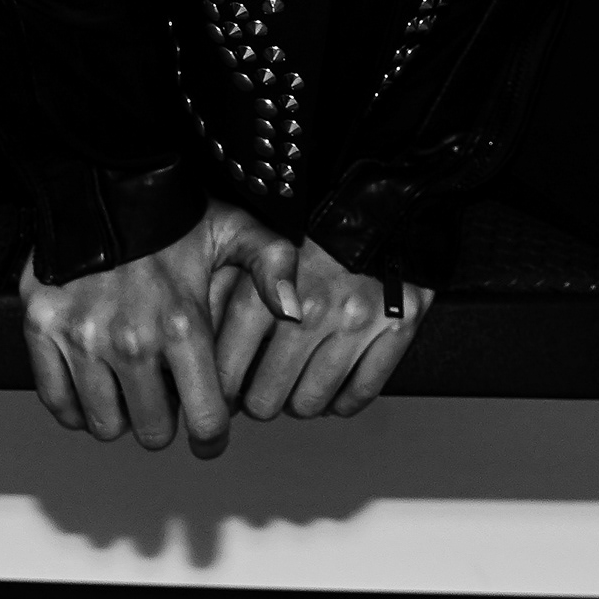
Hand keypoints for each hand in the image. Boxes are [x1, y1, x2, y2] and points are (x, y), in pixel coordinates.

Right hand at [18, 199, 301, 455]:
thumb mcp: (236, 230)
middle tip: (166, 397)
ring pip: (105, 424)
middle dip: (165, 422)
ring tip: (131, 387)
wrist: (101, 177)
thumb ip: (275, 267)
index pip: (205, 421)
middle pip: (152, 431)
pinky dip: (75, 407)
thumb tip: (294, 312)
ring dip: (121, 416)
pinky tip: (93, 387)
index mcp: (183, 325)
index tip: (210, 435)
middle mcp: (131, 340)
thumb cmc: (173, 212)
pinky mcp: (43, 331)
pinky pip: (58, 402)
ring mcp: (82, 338)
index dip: (212, 438)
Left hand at [213, 232, 430, 419]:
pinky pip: (362, 392)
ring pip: (311, 402)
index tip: (223, 393)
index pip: (228, 370)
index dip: (221, 391)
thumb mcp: (252, 242)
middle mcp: (313, 310)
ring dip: (299, 401)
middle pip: (267, 399)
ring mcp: (357, 322)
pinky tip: (334, 388)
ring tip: (296, 384)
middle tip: (262, 388)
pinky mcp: (397, 327)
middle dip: (259, 399)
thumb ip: (225, 294)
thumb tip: (202, 354)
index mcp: (269, 289)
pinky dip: (344, 400)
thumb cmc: (312, 221)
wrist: (382, 195)